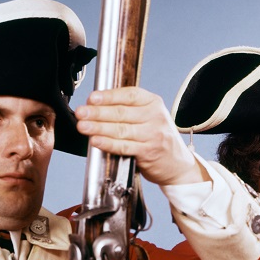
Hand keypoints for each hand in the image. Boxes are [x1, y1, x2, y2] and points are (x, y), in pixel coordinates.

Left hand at [74, 86, 208, 185]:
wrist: (178, 164)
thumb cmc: (159, 138)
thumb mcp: (150, 117)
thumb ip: (129, 110)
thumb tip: (96, 107)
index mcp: (153, 103)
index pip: (129, 95)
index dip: (108, 96)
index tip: (92, 98)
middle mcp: (155, 117)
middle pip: (121, 113)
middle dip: (97, 112)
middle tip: (81, 113)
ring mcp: (153, 135)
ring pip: (120, 130)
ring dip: (98, 128)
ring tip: (83, 126)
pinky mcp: (149, 152)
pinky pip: (124, 147)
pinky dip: (108, 144)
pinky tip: (96, 141)